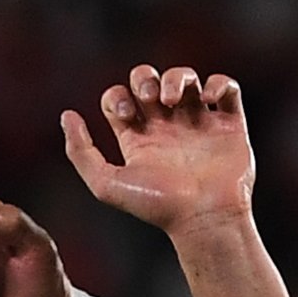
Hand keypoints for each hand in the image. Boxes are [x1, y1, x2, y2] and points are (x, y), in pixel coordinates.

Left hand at [60, 66, 255, 233]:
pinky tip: (208, 100)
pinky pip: (227, 89)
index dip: (118, 97)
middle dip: (144, 78)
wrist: (203, 219)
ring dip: (177, 77)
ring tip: (173, 98)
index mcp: (139, 139)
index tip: (128, 116)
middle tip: (150, 97)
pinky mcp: (230, 127)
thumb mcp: (106, 184)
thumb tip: (67, 115)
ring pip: (186, 79)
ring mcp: (199, 125)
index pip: (120, 98)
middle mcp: (168, 129)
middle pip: (149, 80)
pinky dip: (219, 84)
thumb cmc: (158, 207)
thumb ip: (80, 153)